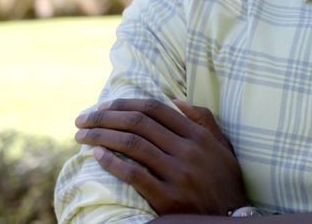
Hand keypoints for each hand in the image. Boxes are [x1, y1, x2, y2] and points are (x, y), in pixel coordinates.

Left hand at [74, 98, 247, 215]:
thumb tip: (176, 100)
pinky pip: (134, 175)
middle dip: (104, 117)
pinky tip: (97, 155)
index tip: (103, 106)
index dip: (125, 104)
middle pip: (138, 123)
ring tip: (81, 136)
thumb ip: (203, 119)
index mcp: (198, 135)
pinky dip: (113, 163)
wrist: (230, 216)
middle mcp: (187, 150)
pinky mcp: (168, 197)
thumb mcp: (221, 145)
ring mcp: (177, 174)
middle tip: (82, 119)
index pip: (155, 109)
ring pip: (132, 145)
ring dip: (101, 137)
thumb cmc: (223, 179)